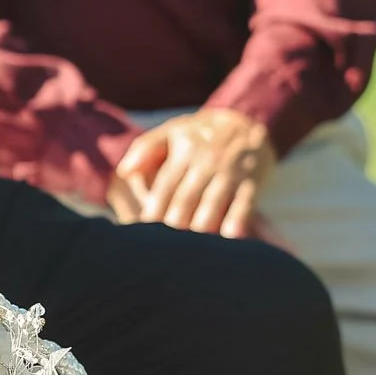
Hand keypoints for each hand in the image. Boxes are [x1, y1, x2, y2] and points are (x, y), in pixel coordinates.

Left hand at [111, 107, 274, 238]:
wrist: (246, 121)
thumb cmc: (199, 134)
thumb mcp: (171, 132)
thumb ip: (144, 149)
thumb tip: (123, 172)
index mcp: (183, 153)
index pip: (164, 187)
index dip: (153, 211)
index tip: (143, 236)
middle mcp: (205, 163)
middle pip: (185, 199)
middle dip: (174, 225)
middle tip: (164, 252)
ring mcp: (230, 172)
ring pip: (212, 203)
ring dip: (201, 226)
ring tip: (191, 253)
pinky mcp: (252, 181)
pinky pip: (244, 203)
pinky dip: (238, 219)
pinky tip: (230, 237)